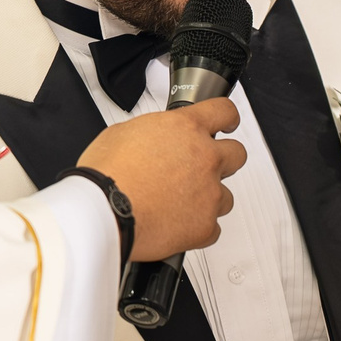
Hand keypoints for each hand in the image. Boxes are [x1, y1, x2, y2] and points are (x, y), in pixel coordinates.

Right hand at [76, 97, 244, 261]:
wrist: (102, 211)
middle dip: (224, 160)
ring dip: (208, 198)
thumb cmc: (107, 173)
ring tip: (179, 204)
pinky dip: (198, 229)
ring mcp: (209, 193)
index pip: (223, 111)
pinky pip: (213, 229)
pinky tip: (176, 225)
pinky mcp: (205, 226)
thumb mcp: (123, 132)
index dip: (227, 117)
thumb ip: (152, 133)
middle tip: (203, 168)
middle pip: (237, 154)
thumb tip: (154, 138)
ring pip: (226, 196)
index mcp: (186, 129)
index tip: (227, 123)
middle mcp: (205, 158)